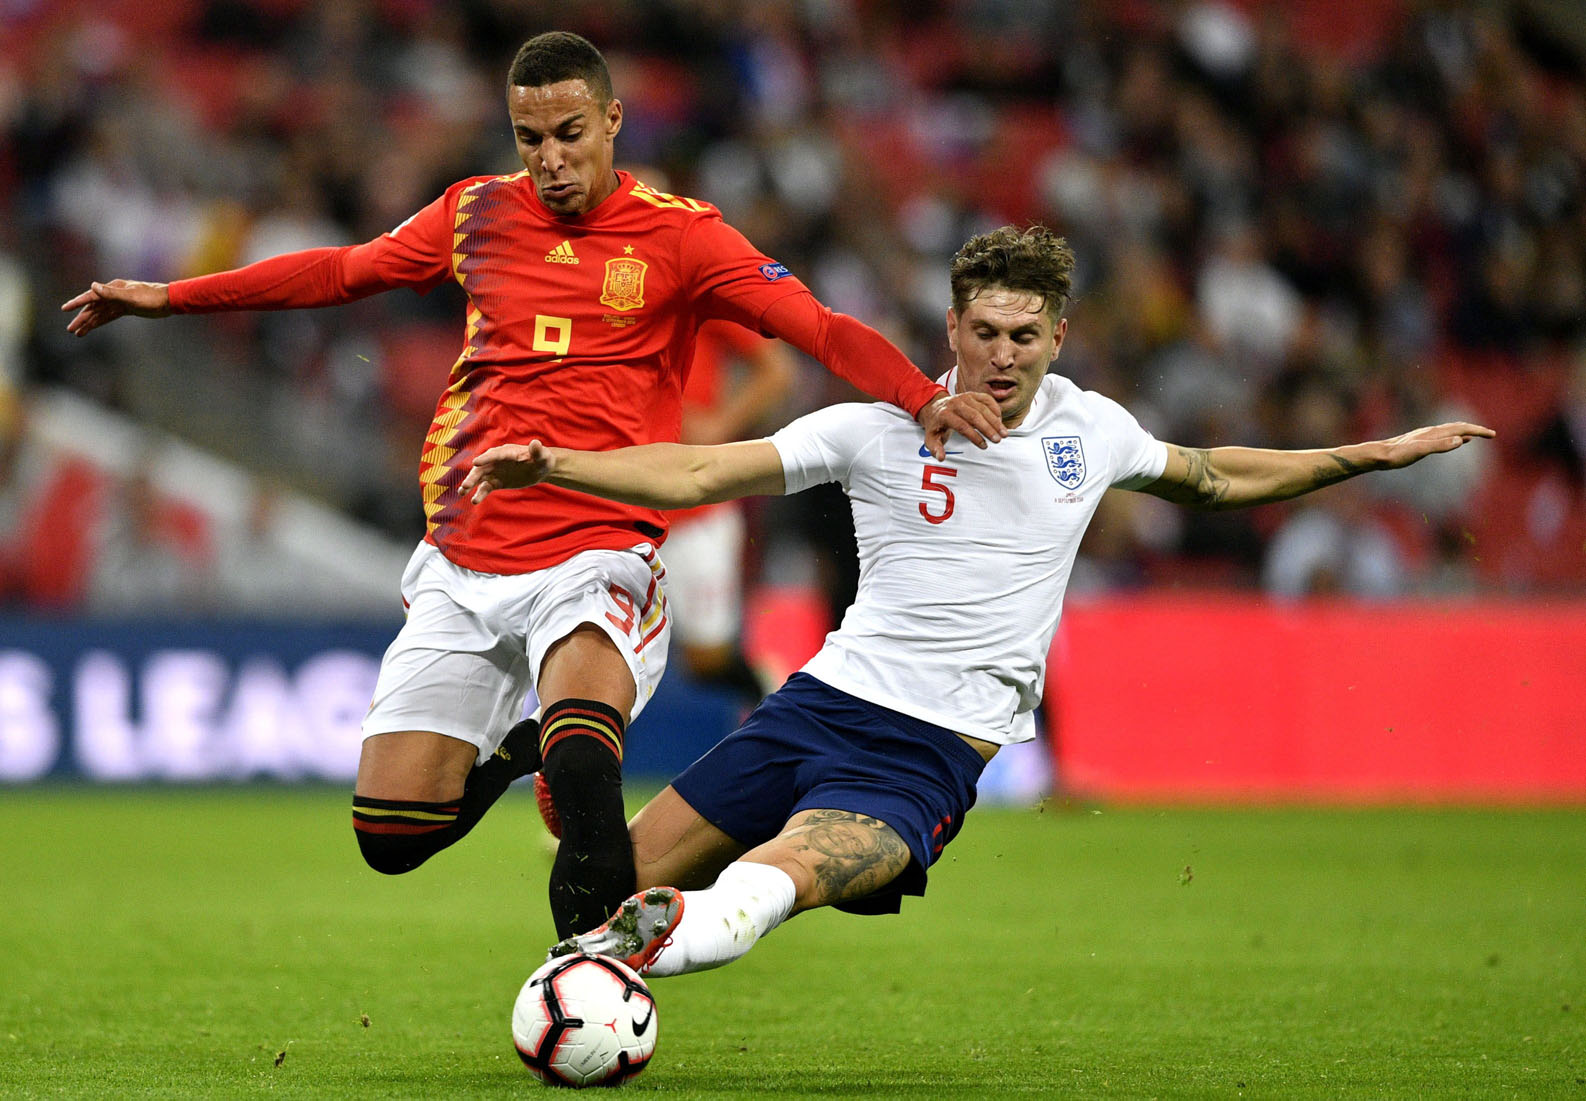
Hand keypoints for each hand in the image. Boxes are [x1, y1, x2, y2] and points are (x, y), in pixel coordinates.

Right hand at [61, 280, 172, 335]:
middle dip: (81, 318)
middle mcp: (113, 293)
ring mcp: (119, 302)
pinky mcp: (126, 309)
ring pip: (100, 313)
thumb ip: (111, 293)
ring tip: (78, 333)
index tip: (65, 309)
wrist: (169, 301)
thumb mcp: (131, 296)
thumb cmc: (151, 297)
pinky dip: (100, 322)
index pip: (91, 296)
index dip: (77, 303)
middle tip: (70, 329)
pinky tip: (92, 328)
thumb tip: (93, 286)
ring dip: (89, 323)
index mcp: (113, 288)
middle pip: (93, 307)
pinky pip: (109, 316)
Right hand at [461, 441, 557, 502]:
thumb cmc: (542, 459)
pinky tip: (474, 501)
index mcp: (506, 452)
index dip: (485, 459)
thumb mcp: (542, 456)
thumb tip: (536, 443)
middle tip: (466, 485)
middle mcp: (497, 461)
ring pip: (479, 477)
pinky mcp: (495, 482)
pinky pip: (485, 488)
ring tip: (462, 492)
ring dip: (470, 484)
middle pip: (482, 467)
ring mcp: (494, 471)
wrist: (539, 468)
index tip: (475, 463)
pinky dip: (480, 494)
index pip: (494, 455)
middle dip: (473, 476)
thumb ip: (537, 451)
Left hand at [916, 391, 1004, 459]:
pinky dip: (995, 409)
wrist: (936, 407)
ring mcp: (965, 397)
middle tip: (998, 440)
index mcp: (945, 414)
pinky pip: (987, 400)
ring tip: (1003, 433)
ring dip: (995, 421)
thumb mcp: (931, 438)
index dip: (974, 436)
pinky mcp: (973, 394)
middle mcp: (955, 403)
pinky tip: (1000, 420)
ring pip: (983, 408)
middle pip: (974, 416)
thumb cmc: (937, 424)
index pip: (962, 425)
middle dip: (988, 428)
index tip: (983, 446)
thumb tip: (941, 457)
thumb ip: (935, 448)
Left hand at [1375, 422, 1494, 468]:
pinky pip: (1443, 436)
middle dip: (1476, 429)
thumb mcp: (1420, 451)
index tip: (1493, 434)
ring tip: (1476, 435)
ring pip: (1451, 431)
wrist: (1379, 454)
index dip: (1478, 430)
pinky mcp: (1421, 441)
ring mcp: (1426, 435)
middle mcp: (1432, 431)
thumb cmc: (1398, 455)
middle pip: (1458, 427)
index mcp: (1435, 433)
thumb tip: (1462, 440)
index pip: (1462, 428)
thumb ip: (1440, 445)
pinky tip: (1456, 441)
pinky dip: (1454, 436)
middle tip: (1491, 434)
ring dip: (1466, 432)